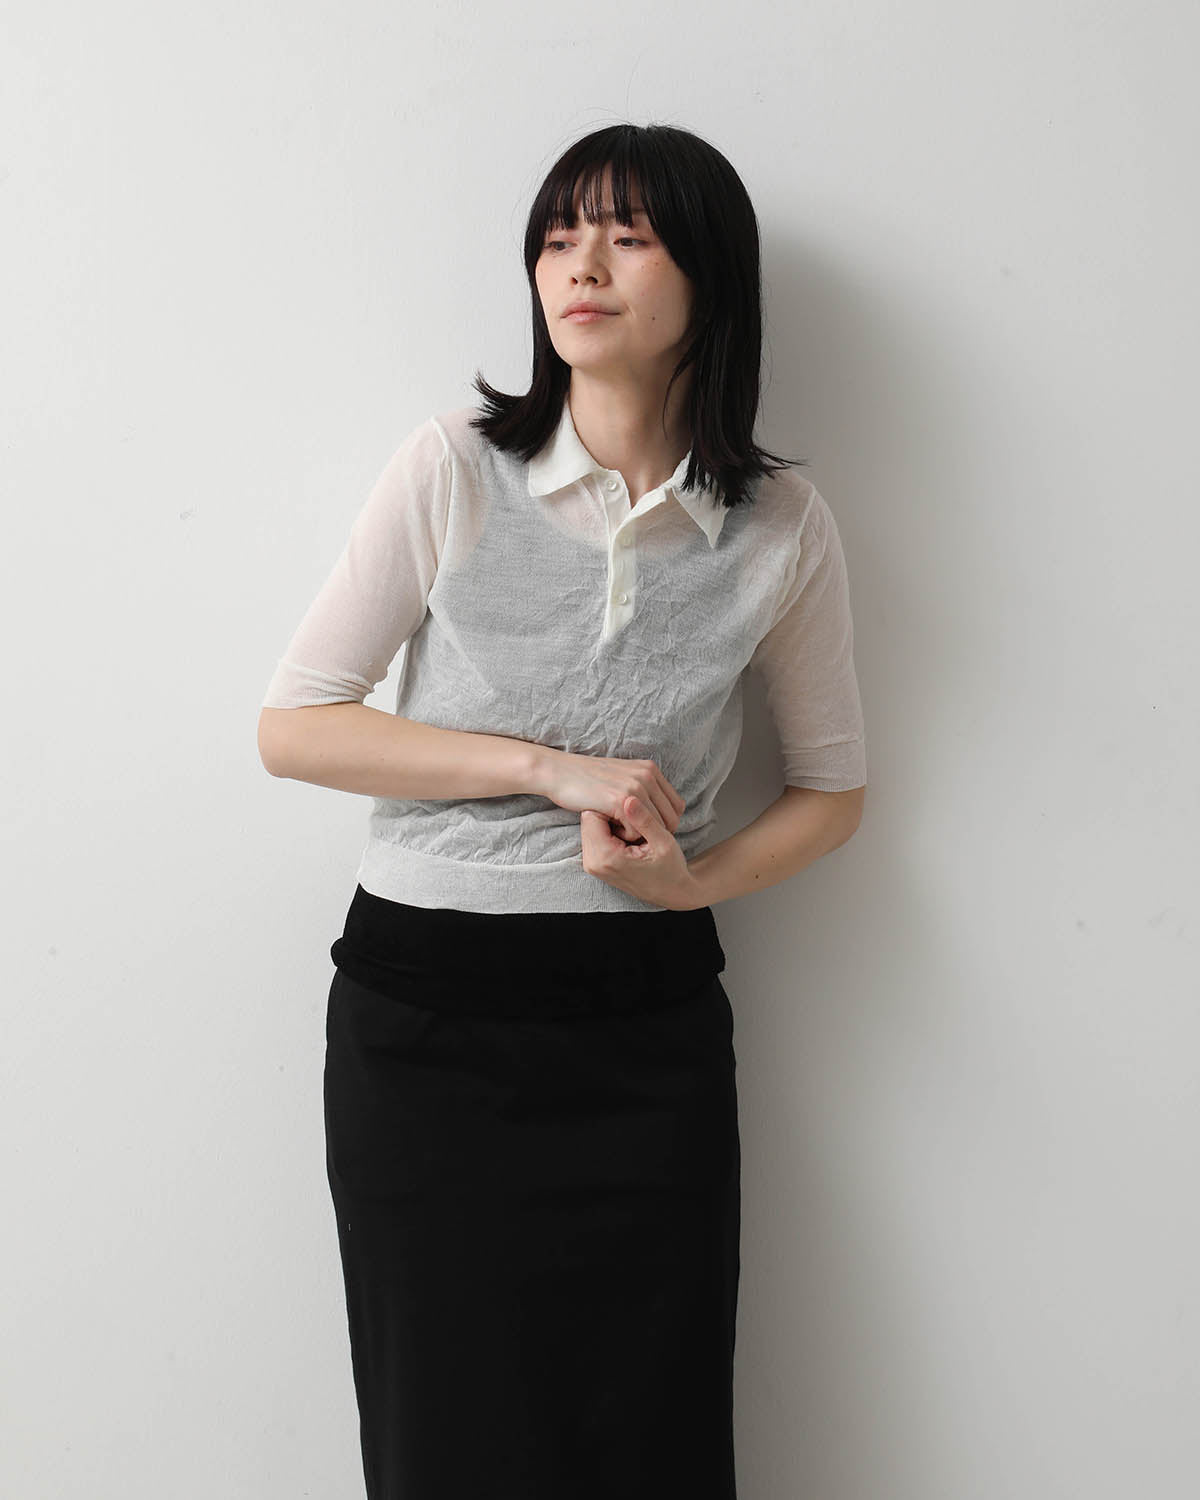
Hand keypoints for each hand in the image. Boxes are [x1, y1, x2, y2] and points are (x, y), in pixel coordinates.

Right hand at [534, 747, 684, 843]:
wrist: (560, 772)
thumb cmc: (587, 779)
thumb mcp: (621, 776)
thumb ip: (641, 787)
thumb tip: (657, 809)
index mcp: (650, 769)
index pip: (677, 805)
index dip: (665, 823)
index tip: (645, 829)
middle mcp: (648, 775)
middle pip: (671, 819)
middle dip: (655, 833)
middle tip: (633, 834)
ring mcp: (636, 787)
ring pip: (657, 827)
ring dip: (641, 836)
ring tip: (621, 830)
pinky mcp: (621, 800)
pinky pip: (637, 831)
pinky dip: (626, 836)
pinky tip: (611, 828)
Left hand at [580, 793, 703, 910]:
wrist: (670, 892)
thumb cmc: (670, 870)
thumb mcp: (663, 843)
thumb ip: (644, 820)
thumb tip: (629, 798)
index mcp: (605, 858)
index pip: (593, 814)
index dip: (612, 807)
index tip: (633, 815)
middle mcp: (592, 862)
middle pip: (589, 819)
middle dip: (609, 814)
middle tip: (634, 823)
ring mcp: (592, 864)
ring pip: (591, 825)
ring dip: (611, 821)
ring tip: (633, 832)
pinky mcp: (596, 863)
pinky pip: (596, 834)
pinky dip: (611, 829)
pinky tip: (629, 836)